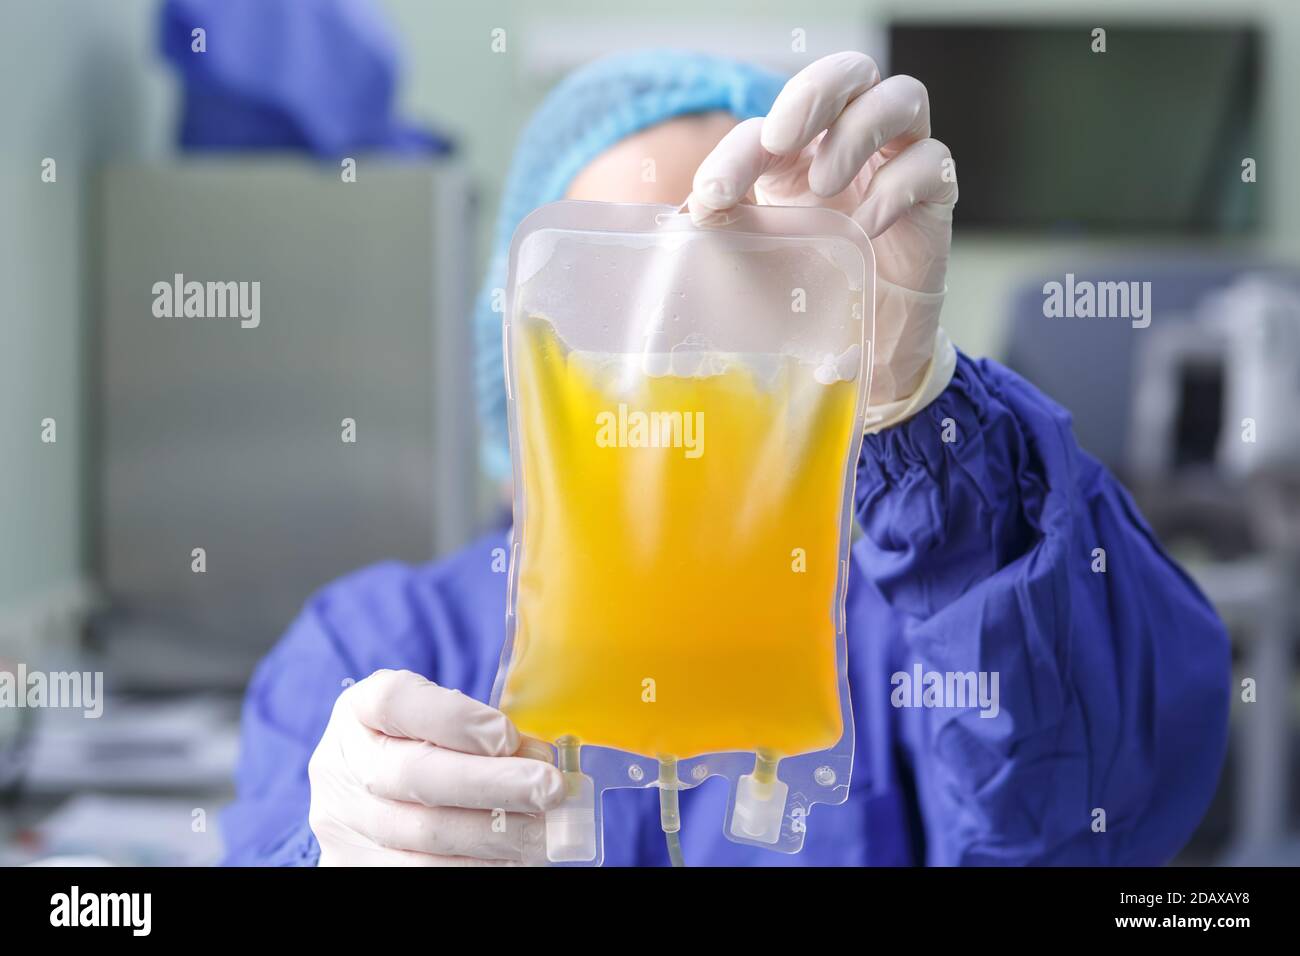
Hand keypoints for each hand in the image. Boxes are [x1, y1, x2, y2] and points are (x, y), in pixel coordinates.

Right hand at [308, 669, 562, 865]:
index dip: (453, 718)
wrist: (369, 803)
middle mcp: (341, 764)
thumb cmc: (419, 747)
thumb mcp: (436, 720)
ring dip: (494, 834)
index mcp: (359, 710)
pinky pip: (421, 872)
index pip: (394, 701)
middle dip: (491, 783)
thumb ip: (478, 729)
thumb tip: (537, 759)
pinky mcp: (354, 866)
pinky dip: (477, 866)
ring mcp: (343, 821)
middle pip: (413, 773)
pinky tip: (514, 858)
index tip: (507, 736)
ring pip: (422, 834)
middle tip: (548, 788)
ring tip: (542, 830)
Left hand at [689, 51, 956, 404]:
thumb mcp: (765, 253)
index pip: (771, 126)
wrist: (868, 344)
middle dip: (813, 94)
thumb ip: (733, 222)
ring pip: (902, 98)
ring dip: (858, 131)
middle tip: (780, 137)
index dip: (738, 152)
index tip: (712, 196)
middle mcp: (855, 141)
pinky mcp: (936, 197)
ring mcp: (901, 161)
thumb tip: (692, 209)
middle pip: (851, 72)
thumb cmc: (815, 288)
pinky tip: (866, 228)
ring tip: (824, 185)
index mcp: (804, 149)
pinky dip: (897, 187)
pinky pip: (932, 164)